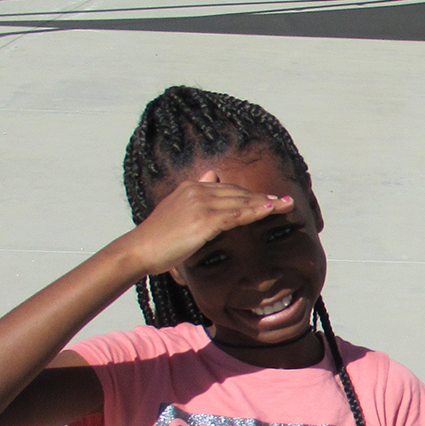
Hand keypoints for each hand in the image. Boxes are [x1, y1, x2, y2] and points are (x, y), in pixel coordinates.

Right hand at [117, 170, 295, 276]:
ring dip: (265, 203)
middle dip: (262, 197)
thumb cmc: (157, 238)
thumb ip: (195, 197)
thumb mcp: (176, 211)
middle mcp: (197, 190)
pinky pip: (236, 215)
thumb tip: (212, 176)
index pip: (227, 188)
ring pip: (240, 202)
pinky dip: (255, 212)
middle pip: (238, 192)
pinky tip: (270, 212)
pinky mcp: (204, 220)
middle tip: (285, 201)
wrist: (139, 249)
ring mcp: (200, 203)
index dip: (249, 195)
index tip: (268, 199)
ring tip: (285, 205)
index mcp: (191, 187)